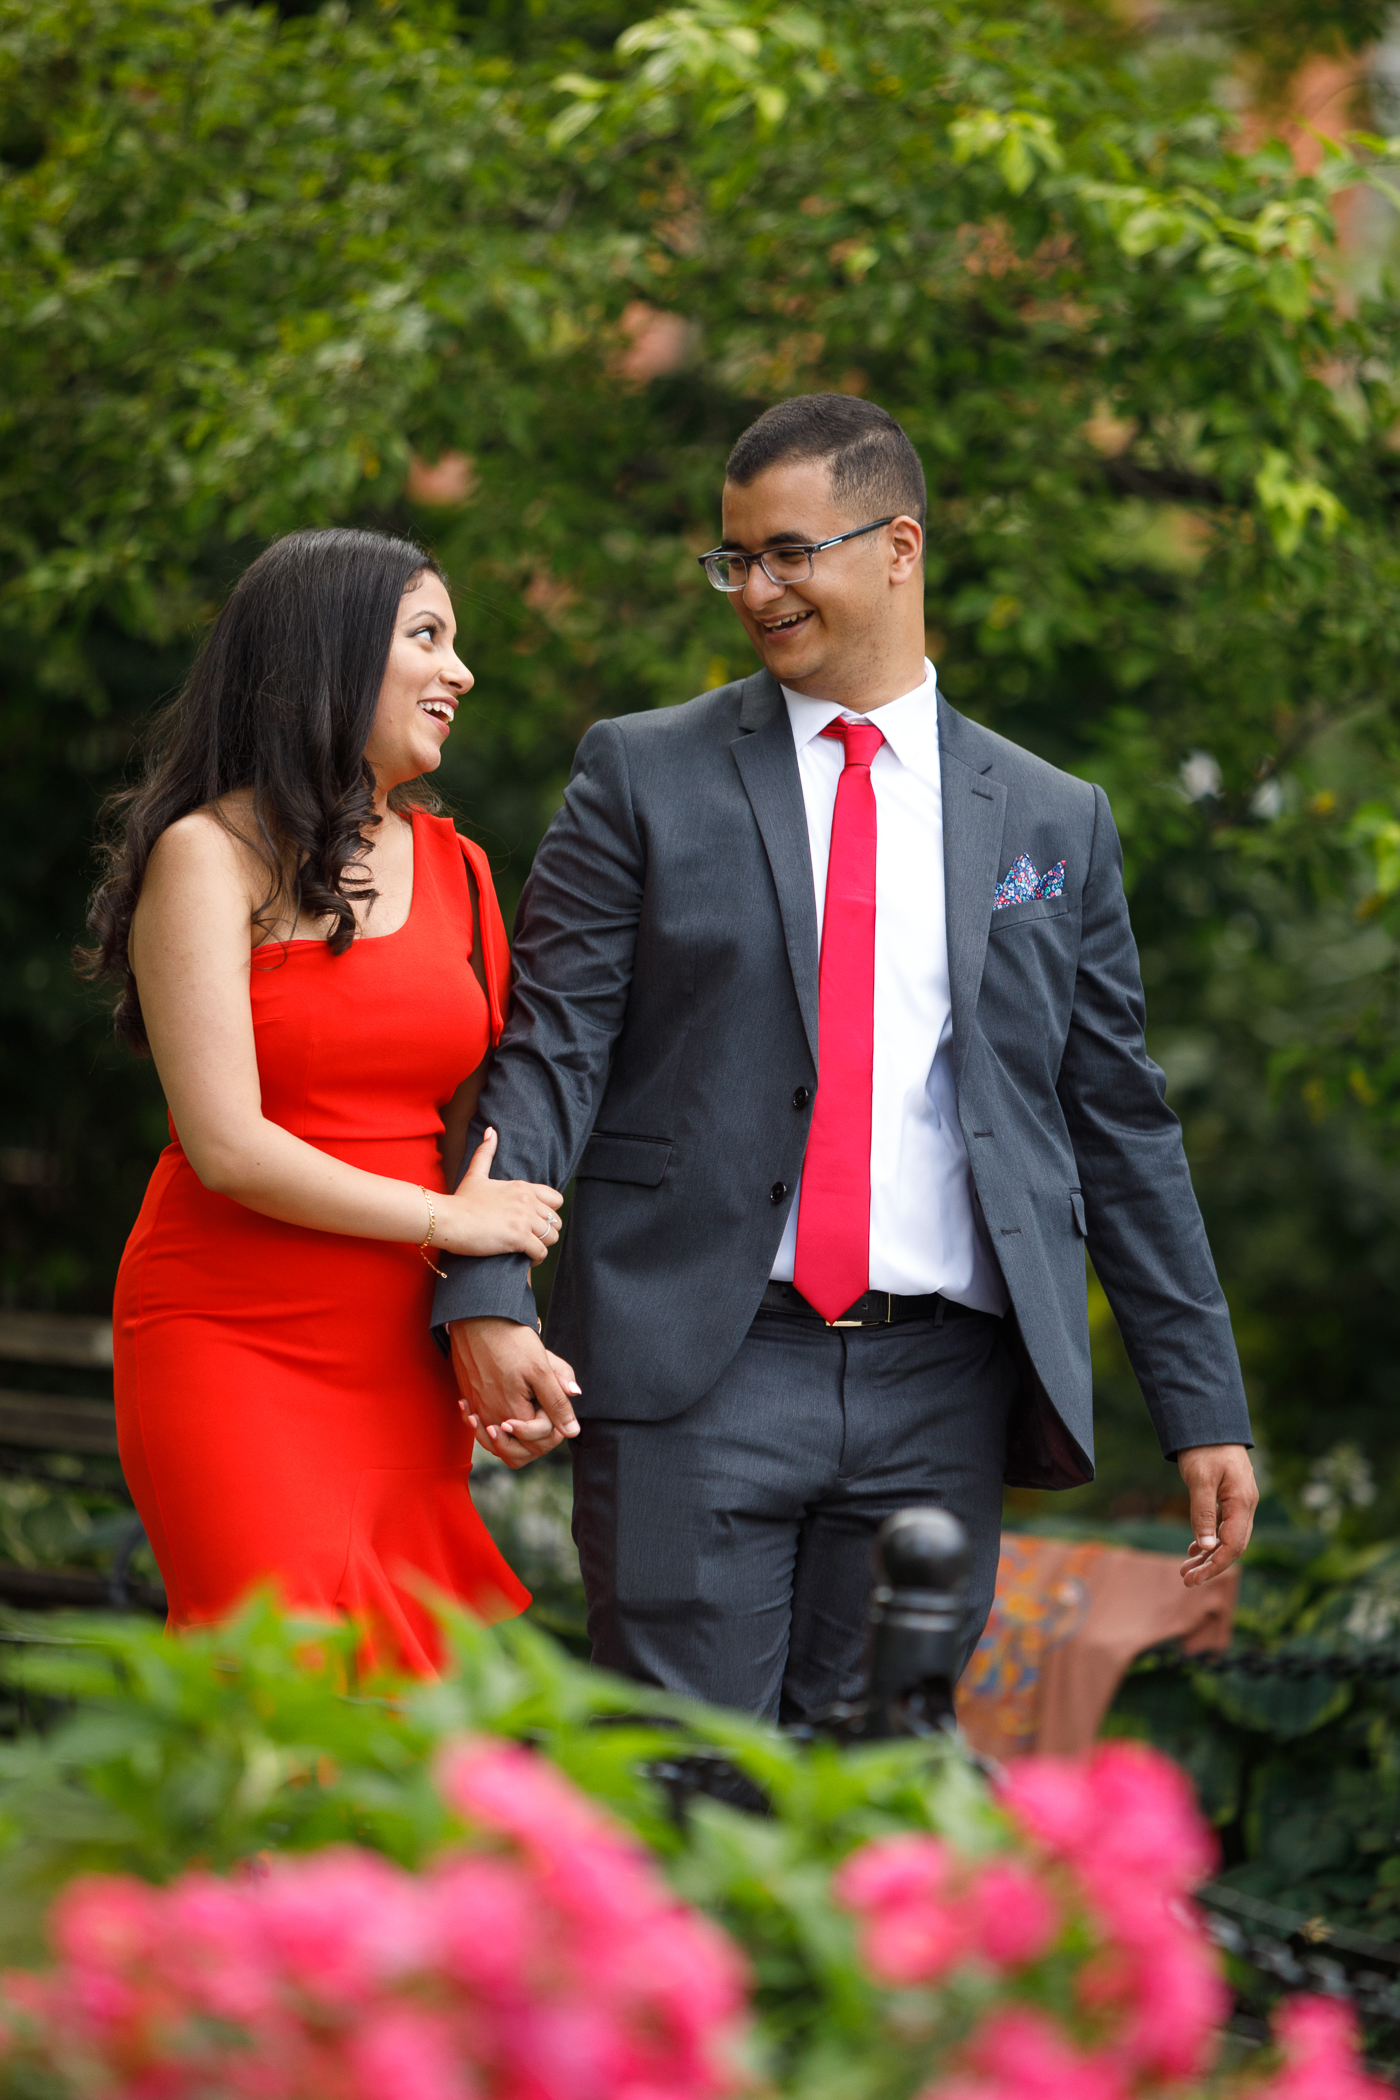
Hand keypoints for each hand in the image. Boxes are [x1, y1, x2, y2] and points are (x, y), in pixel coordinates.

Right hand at [435, 1129, 562, 1262]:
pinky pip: (541, 1251)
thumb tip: (491, 1131)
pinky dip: (537, 1258)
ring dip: (543, 1245)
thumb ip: (485, 1153)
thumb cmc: (460, 1200)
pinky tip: (526, 1259)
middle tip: (531, 1238)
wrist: (447, 1218)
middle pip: (556, 1220)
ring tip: (529, 1249)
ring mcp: (524, 1219)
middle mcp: (527, 1201)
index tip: (536, 1221)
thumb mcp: (476, 1174)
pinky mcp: (518, 1237)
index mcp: (521, 1187)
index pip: (556, 1199)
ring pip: (552, 1236)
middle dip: (546, 1231)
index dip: (549, 1212)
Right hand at [449, 1316, 580, 1470]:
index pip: (539, 1442)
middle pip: (517, 1452)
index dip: (553, 1428)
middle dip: (534, 1438)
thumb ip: (557, 1402)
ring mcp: (477, 1410)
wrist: (477, 1318)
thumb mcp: (542, 1369)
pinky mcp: (469, 1400)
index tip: (552, 1403)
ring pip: (497, 1443)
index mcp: (512, 1413)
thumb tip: (573, 1431)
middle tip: (542, 1412)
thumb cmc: (511, 1340)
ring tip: (523, 1418)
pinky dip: (491, 1427)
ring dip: (512, 1438)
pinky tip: (501, 1410)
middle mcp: (490, 1418)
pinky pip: (480, 1427)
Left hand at [1177, 1443, 1258, 1587]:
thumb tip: (1207, 1546)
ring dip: (1208, 1555)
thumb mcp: (1200, 1479)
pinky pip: (1224, 1526)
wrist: (1209, 1420)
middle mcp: (1246, 1505)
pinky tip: (1195, 1549)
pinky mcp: (1231, 1497)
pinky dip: (1210, 1539)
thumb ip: (1204, 1513)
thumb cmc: (1204, 1447)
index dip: (1214, 1565)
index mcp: (1242, 1502)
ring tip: (1186, 1570)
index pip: (1233, 1545)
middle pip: (1233, 1546)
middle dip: (1211, 1565)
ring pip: (1228, 1537)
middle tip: (1186, 1579)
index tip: (1193, 1579)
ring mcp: (1240, 1501)